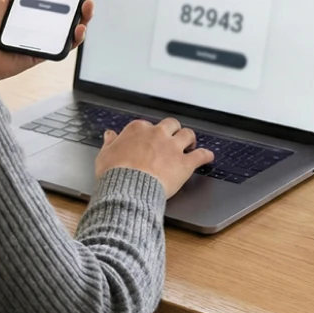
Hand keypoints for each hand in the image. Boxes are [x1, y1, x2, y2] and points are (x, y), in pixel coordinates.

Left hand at [0, 0, 104, 80]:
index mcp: (25, 2)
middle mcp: (36, 18)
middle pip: (68, 5)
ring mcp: (42, 35)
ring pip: (72, 24)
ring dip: (85, 14)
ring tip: (87, 5)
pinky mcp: (44, 52)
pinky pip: (65, 44)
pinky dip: (76, 37)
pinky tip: (79, 28)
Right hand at [94, 117, 214, 197]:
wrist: (128, 188)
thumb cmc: (115, 174)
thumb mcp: (104, 155)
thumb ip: (110, 143)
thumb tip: (109, 135)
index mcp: (137, 130)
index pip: (146, 125)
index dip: (149, 134)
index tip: (149, 140)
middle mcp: (157, 134)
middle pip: (171, 124)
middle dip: (173, 130)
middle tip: (173, 137)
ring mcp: (172, 147)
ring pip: (188, 134)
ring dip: (190, 139)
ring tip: (191, 144)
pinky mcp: (184, 163)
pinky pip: (200, 155)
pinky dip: (206, 155)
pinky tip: (208, 157)